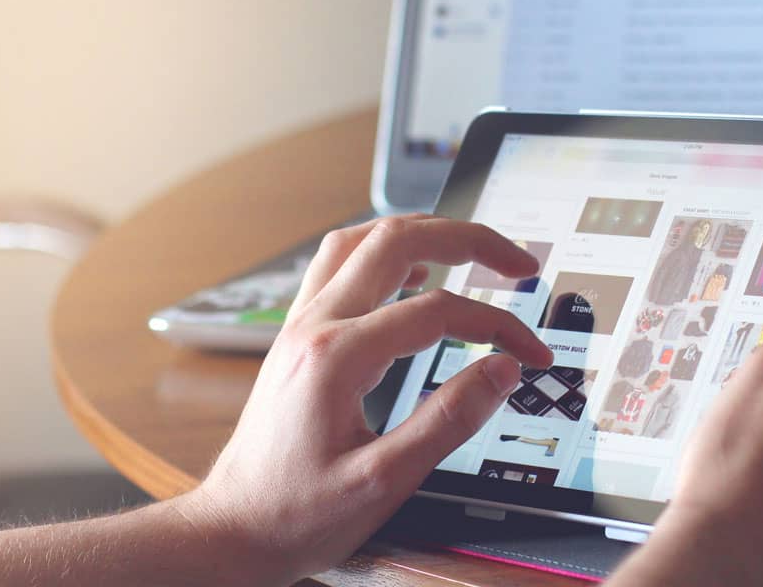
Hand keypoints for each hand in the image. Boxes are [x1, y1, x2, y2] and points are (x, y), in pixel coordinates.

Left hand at [182, 215, 552, 585]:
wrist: (232, 528)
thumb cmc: (296, 513)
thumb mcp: (383, 482)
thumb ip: (447, 422)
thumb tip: (500, 372)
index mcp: (336, 357)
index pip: (436, 311)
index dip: (496, 324)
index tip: (530, 352)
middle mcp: (313, 325)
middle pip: (395, 241)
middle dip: (467, 239)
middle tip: (517, 262)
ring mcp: (300, 324)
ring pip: (361, 239)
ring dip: (422, 233)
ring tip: (470, 248)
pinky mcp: (297, 335)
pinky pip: (339, 264)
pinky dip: (384, 253)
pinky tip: (412, 273)